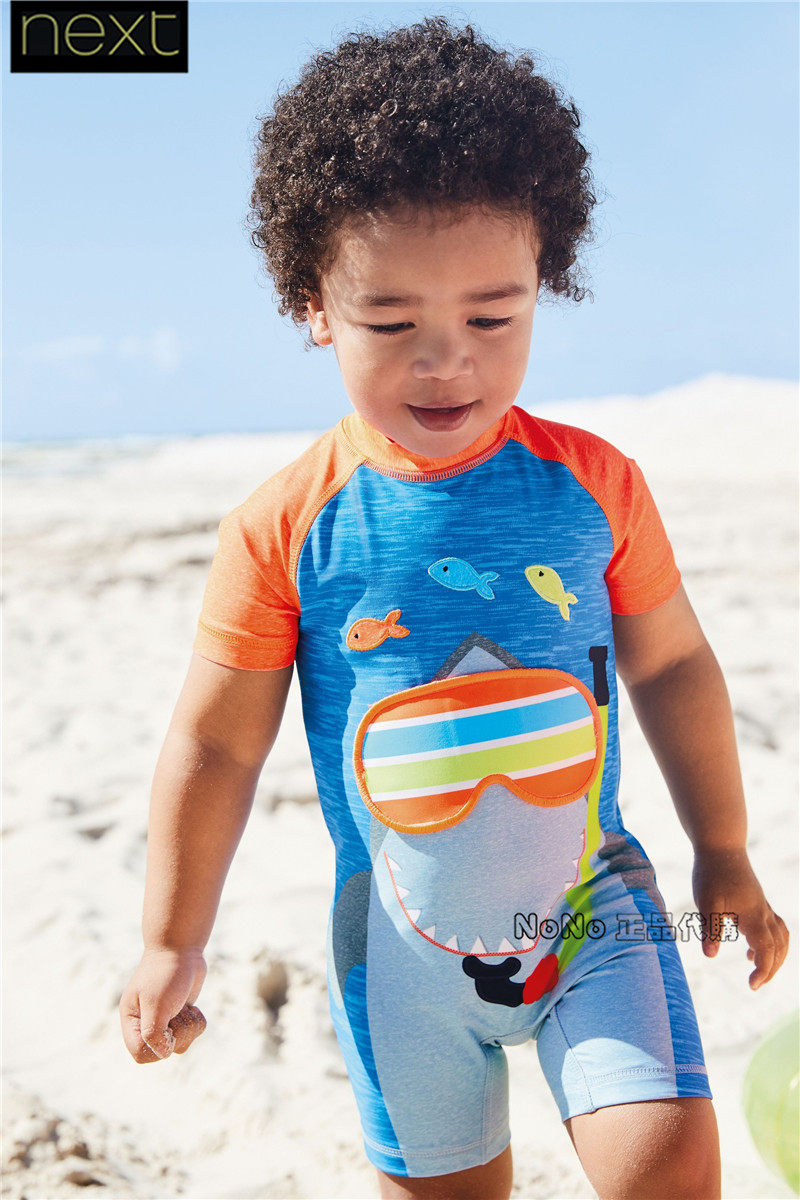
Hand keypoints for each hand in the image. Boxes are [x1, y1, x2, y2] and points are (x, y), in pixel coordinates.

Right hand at [119, 946, 206, 1062]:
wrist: (181, 948)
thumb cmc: (165, 974)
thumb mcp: (156, 1004)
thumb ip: (154, 1033)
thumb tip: (162, 1053)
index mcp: (133, 1021)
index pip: (140, 1053)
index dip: (157, 1049)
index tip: (167, 1029)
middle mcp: (147, 1023)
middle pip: (164, 1051)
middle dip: (178, 1033)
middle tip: (177, 1011)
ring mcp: (165, 1020)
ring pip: (181, 1044)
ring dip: (189, 1027)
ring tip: (184, 1006)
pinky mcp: (181, 1014)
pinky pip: (193, 1033)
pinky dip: (197, 1021)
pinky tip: (191, 1005)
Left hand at [692, 847, 788, 989]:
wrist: (720, 846)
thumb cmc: (711, 873)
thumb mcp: (706, 901)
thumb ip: (709, 928)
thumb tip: (710, 956)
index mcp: (753, 916)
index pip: (768, 950)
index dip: (764, 971)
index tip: (752, 986)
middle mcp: (763, 912)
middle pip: (780, 947)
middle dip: (772, 969)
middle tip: (754, 985)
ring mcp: (763, 906)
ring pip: (781, 937)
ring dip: (775, 956)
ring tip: (757, 969)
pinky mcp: (758, 901)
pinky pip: (774, 927)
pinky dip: (771, 943)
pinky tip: (750, 950)